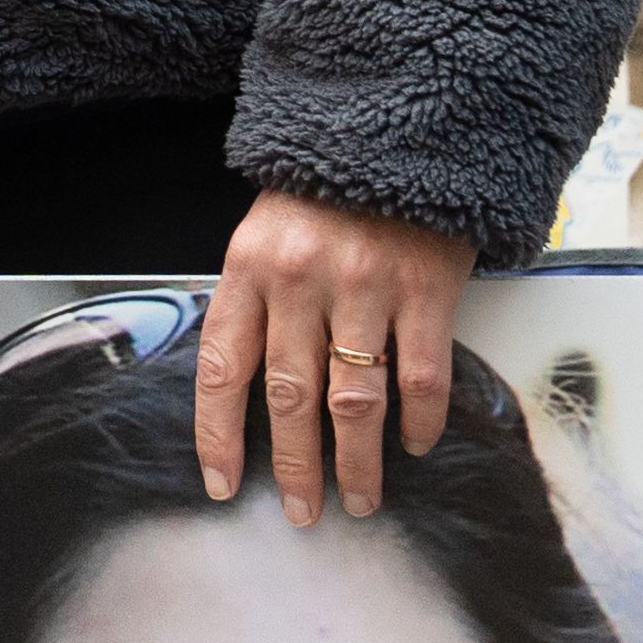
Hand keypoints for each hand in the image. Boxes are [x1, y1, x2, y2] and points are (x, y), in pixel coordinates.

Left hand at [193, 190, 477, 525]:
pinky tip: (416, 445)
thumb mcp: (267, 234)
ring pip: (354, 402)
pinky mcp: (424, 288)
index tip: (222, 484)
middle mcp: (301, 281)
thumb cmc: (326, 192)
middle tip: (302, 512)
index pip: (223, 369)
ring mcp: (365, 286)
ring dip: (357, 463)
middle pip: (290, 399)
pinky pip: (420, 375)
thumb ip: (255, 302)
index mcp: (250, 268)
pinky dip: (420, 421)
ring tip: (361, 500)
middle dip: (295, 468)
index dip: (218, 435)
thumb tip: (247, 391)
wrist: (399, 129)